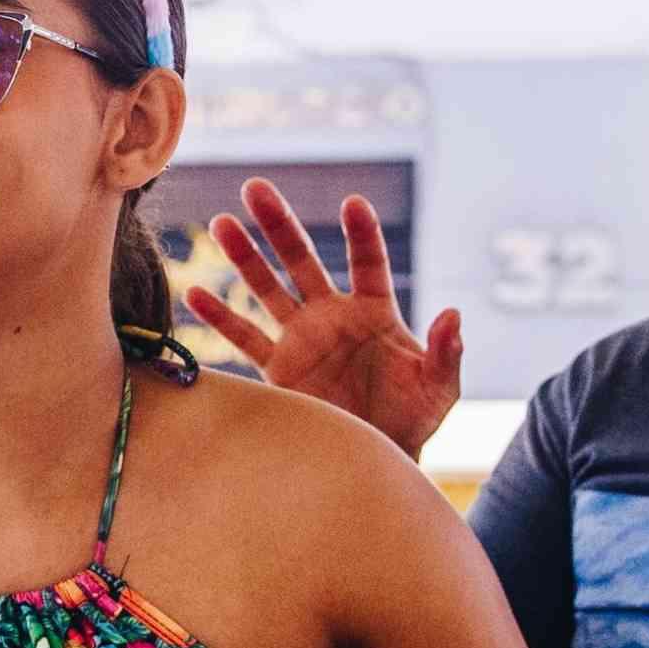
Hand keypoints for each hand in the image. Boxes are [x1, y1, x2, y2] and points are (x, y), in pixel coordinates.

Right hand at [181, 179, 462, 458]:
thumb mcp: (439, 388)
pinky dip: (220, 318)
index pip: (368, 261)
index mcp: (374, 311)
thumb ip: (446, 353)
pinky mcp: (278, 370)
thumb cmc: (414, 420)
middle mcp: (332, 316)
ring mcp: (301, 340)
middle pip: (302, 261)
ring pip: (267, 289)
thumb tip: (453, 316)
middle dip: (280, 225)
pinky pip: (245, 339)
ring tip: (221, 223)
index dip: (361, 233)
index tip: (353, 204)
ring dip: (245, 257)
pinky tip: (195, 293)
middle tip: (256, 188)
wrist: (374, 459)